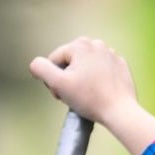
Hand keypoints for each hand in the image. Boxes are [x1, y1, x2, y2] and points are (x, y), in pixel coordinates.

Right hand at [30, 37, 154, 154]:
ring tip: (87, 95)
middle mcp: (96, 44)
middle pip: (70, 61)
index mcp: (80, 45)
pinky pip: (100, 71)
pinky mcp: (120, 65)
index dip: (53, 79)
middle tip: (74, 95)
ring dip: (81, 79)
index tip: (62, 93)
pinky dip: (96, 80)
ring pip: (85, 66)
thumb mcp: (58, 83)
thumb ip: (41, 69)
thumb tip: (35, 64)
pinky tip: (99, 92)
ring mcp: (110, 54)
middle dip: (68, 77)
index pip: (54, 61)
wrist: (119, 110)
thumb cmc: (89, 98)